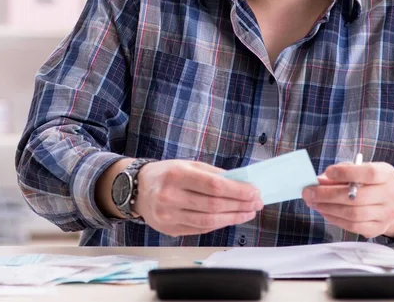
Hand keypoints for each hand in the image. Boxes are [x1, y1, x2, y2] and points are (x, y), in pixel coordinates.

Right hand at [135, 160, 262, 236]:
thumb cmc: (167, 173)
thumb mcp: (189, 164)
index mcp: (176, 175)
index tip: (254, 191)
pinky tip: (231, 218)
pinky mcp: (169, 230)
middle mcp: (170, 196)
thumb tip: (241, 183)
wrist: (137, 189)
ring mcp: (168, 216)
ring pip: (208, 221)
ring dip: (233, 217)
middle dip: (239, 205)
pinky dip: (219, 224)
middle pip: (213, 205)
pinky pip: (200, 229)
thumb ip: (214, 173)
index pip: (213, 186)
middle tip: (256, 202)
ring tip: (248, 212)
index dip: (237, 190)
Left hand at [302, 161, 393, 238]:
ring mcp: (386, 214)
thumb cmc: (368, 180)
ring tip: (313, 202)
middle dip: (328, 195)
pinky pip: (353, 227)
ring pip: (354, 214)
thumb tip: (319, 182)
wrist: (389, 199)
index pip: (369, 173)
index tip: (327, 172)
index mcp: (387, 174)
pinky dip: (335, 219)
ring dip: (329, 208)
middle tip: (309, 192)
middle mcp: (391, 195)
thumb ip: (340, 173)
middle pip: (358, 197)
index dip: (347, 173)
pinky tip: (324, 211)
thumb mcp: (357, 169)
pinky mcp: (378, 229)